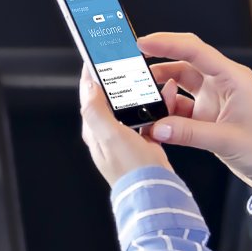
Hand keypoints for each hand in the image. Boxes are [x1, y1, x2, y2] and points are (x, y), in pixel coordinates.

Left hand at [78, 65, 170, 186]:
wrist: (154, 193)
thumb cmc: (131, 170)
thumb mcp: (109, 136)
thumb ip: (96, 110)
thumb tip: (88, 86)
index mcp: (94, 130)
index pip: (88, 95)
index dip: (90, 74)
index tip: (94, 57)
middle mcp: (106, 134)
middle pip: (109, 99)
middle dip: (117, 79)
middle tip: (123, 62)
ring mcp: (124, 139)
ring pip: (130, 107)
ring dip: (138, 91)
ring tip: (146, 76)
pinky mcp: (142, 143)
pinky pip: (147, 118)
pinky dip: (155, 106)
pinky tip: (163, 99)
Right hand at [137, 32, 251, 191]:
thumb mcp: (227, 140)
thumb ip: (189, 133)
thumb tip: (157, 127)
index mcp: (232, 78)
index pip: (195, 50)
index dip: (167, 43)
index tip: (141, 43)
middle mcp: (222, 84)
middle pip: (183, 64)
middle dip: (157, 64)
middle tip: (132, 69)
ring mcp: (214, 99)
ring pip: (178, 85)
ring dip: (160, 91)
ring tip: (140, 99)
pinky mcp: (208, 116)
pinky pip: (180, 108)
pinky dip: (166, 113)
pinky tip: (154, 121)